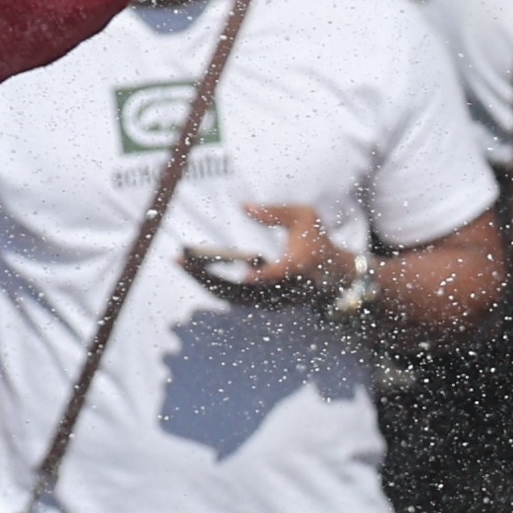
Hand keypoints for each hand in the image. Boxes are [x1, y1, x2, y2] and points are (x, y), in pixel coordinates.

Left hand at [179, 201, 349, 308]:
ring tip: (180, 262)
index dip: (264, 276)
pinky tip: (193, 269)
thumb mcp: (305, 216)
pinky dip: (211, 285)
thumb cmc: (316, 240)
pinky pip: (231, 297)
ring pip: (231, 296)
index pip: (280, 274)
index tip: (246, 275)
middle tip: (181, 259)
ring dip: (203, 280)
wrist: (332, 276)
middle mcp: (282, 290)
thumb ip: (275, 211)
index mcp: (298, 267)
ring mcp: (271, 301)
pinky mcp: (261, 305)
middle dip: (207, 275)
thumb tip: (243, 206)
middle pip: (241, 289)